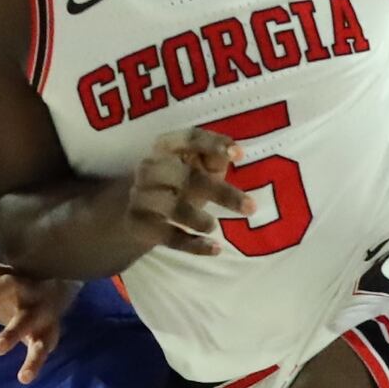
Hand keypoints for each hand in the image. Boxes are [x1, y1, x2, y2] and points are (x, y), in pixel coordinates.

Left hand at [0, 258, 74, 384]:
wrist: (57, 291)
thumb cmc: (8, 289)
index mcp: (3, 274)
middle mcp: (23, 287)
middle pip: (8, 285)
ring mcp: (38, 309)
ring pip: (27, 319)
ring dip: (12, 333)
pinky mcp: (49, 332)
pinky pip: (42, 347)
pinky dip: (34, 362)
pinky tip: (24, 378)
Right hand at [125, 128, 244, 255]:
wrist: (137, 210)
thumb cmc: (178, 180)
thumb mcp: (197, 165)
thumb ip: (214, 158)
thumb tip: (235, 155)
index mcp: (167, 146)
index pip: (190, 139)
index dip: (214, 144)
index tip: (240, 155)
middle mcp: (151, 168)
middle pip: (186, 177)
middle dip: (220, 192)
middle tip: (251, 207)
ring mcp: (142, 197)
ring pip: (173, 207)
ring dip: (197, 218)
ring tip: (215, 227)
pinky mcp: (141, 225)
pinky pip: (168, 236)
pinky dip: (193, 245)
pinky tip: (215, 249)